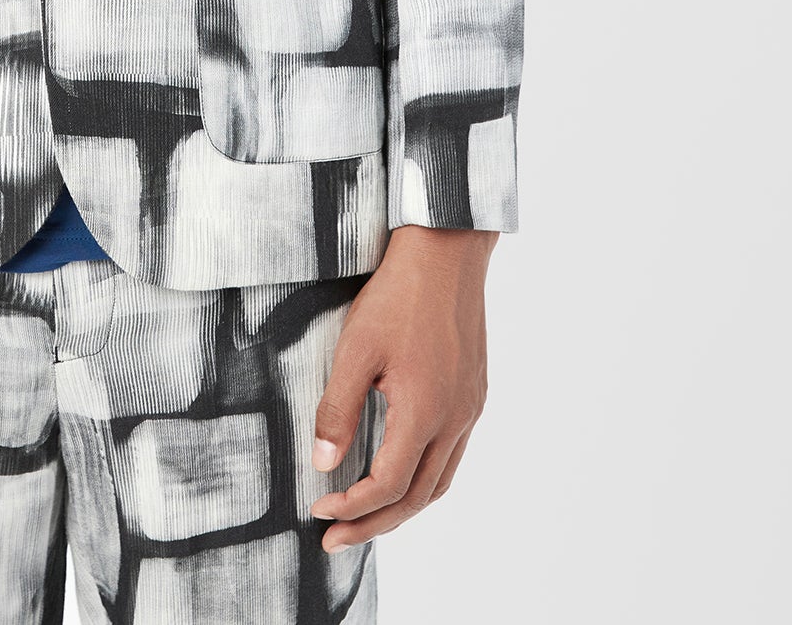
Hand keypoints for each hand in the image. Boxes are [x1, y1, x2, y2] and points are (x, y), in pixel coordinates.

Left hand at [310, 226, 497, 549]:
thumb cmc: (398, 295)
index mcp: (425, 412)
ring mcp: (470, 408)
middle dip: (374, 524)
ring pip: (439, 481)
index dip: (350, 506)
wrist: (446, 251)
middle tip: (335, 540)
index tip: (317, 510)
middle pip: (416, 497)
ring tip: (366, 517)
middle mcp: (455, 419)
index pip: (386, 485)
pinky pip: (452, 454)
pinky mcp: (474, 393)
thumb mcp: (354, 349)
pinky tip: (400, 470)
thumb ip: (337, 409)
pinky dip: (423, 477)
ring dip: (402, 507)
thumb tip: (323, 464)